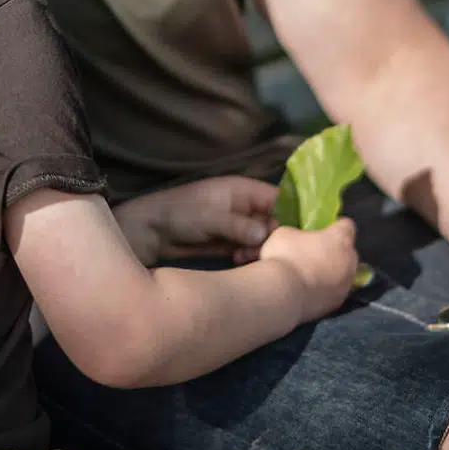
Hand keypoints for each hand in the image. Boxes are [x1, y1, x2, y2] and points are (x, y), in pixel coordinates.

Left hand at [113, 176, 277, 265]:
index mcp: (242, 190)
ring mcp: (238, 224)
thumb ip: (238, 225)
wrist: (152, 232)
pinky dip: (249, 255)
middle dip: (273, 236)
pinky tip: (239, 260)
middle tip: (263, 250)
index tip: (296, 235)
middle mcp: (244, 205)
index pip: (277, 198)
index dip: (289, 214)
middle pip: (274, 220)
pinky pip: (250, 248)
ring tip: (246, 256)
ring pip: (264, 237)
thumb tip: (265, 233)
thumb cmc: (180, 214)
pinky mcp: (230, 242)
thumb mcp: (209, 217)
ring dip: (261, 248)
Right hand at [259, 219, 358, 322]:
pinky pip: (335, 290)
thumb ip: (299, 234)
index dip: (336, 225)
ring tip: (311, 272)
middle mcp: (349, 261)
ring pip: (344, 273)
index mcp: (339, 239)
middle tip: (315, 250)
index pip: (347, 225)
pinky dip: (326, 288)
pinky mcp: (338, 303)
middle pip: (348, 251)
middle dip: (336, 250)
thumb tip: (298, 239)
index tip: (325, 228)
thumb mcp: (285, 233)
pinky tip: (309, 288)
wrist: (284, 293)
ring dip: (332, 270)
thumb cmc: (286, 257)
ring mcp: (346, 284)